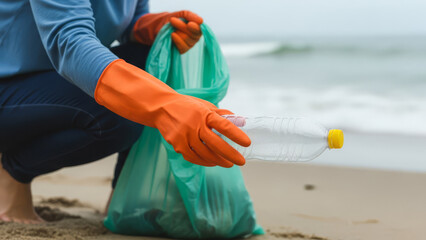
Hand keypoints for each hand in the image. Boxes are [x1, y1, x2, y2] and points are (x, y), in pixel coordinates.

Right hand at [95, 60, 250, 167]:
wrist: (161, 108)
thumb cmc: (187, 106)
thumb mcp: (205, 105)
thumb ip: (221, 114)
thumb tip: (240, 121)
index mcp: (204, 113)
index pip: (224, 125)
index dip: (236, 135)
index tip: (247, 143)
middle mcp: (195, 125)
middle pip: (216, 144)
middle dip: (231, 154)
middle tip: (241, 161)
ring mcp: (185, 136)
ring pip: (205, 154)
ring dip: (219, 161)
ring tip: (229, 164)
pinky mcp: (177, 145)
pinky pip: (194, 158)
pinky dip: (205, 162)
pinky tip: (213, 162)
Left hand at [133, 11, 202, 53]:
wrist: (151, 30)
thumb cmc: (165, 21)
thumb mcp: (176, 15)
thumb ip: (188, 15)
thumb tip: (201, 21)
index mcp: (194, 26)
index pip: (199, 29)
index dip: (196, 27)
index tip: (190, 24)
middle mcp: (193, 36)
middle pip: (194, 35)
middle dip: (183, 27)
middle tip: (172, 21)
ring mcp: (188, 44)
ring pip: (189, 42)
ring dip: (179, 34)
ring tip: (170, 30)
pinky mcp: (182, 50)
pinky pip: (183, 48)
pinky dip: (177, 42)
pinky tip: (172, 36)